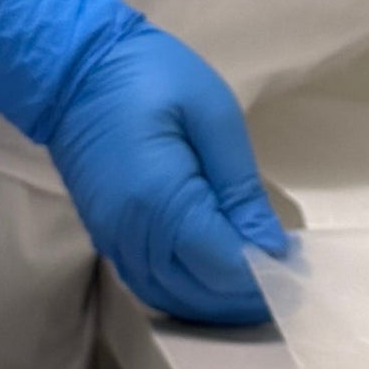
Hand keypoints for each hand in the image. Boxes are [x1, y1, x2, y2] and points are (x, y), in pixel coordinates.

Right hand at [0, 0, 287, 328]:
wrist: (72, 67)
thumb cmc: (148, 76)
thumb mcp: (212, 116)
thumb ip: (240, 188)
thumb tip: (270, 245)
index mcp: (161, 199)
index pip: (221, 262)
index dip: (262, 273)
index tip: (296, 267)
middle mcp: (131, 232)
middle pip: (197, 290)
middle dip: (244, 295)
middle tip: (285, 280)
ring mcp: (112, 238)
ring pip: (170, 295)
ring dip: (215, 302)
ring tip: (257, 284)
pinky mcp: (104, 235)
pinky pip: (148, 283)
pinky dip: (184, 292)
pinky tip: (212, 280)